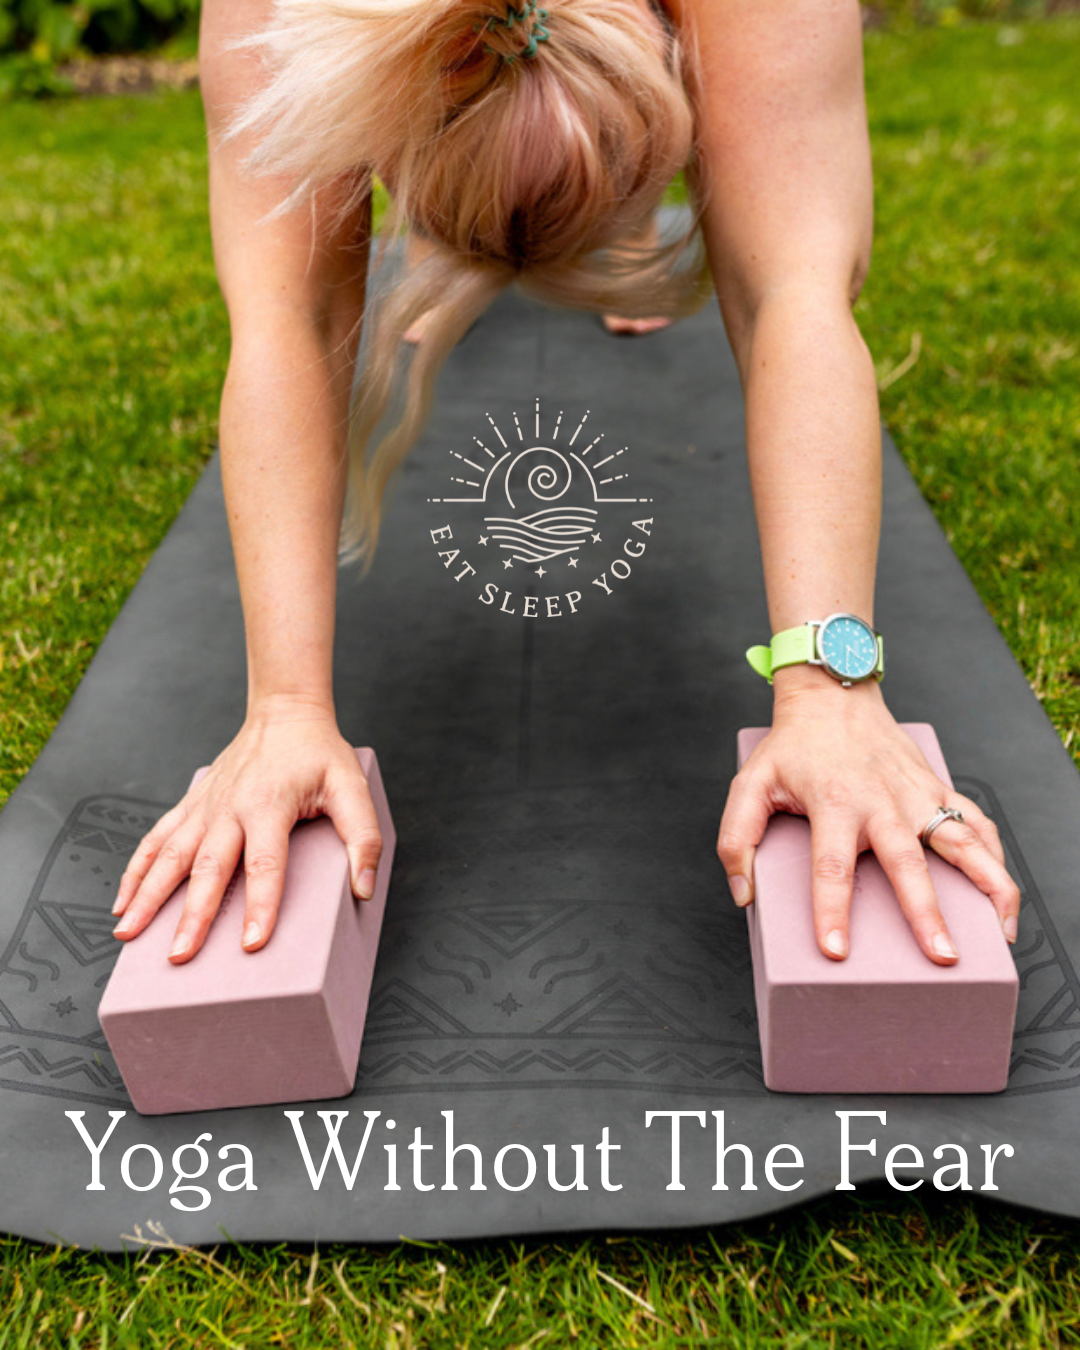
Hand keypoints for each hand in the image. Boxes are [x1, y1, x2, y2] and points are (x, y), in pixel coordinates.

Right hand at [111, 698, 382, 963]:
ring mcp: (205, 807)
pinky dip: (135, 870)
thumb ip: (363, 837)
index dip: (261, 904)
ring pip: (169, 856)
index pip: (265, 864)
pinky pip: (155, 839)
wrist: (284, 713)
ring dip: (148, 896)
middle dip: (193, 915)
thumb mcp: (352, 787)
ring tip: (128, 934)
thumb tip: (364, 887)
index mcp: (269, 805)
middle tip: (180, 955)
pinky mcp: (191, 805)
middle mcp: (230, 808)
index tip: (252, 942)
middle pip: (209, 868)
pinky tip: (122, 900)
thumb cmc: (319, 753)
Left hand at [717, 671, 1020, 963]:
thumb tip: (744, 893)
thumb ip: (737, 838)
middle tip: (941, 955)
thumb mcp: (749, 784)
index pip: (830, 867)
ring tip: (1001, 931)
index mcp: (833, 803)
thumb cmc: (792, 745)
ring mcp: (915, 795)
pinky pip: (975, 821)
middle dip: (926, 913)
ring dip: (987, 886)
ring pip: (962, 843)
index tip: (835, 951)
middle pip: (908, 865)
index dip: (831, 911)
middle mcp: (881, 802)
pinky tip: (1001, 888)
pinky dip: (995, 854)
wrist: (831, 695)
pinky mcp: (936, 788)